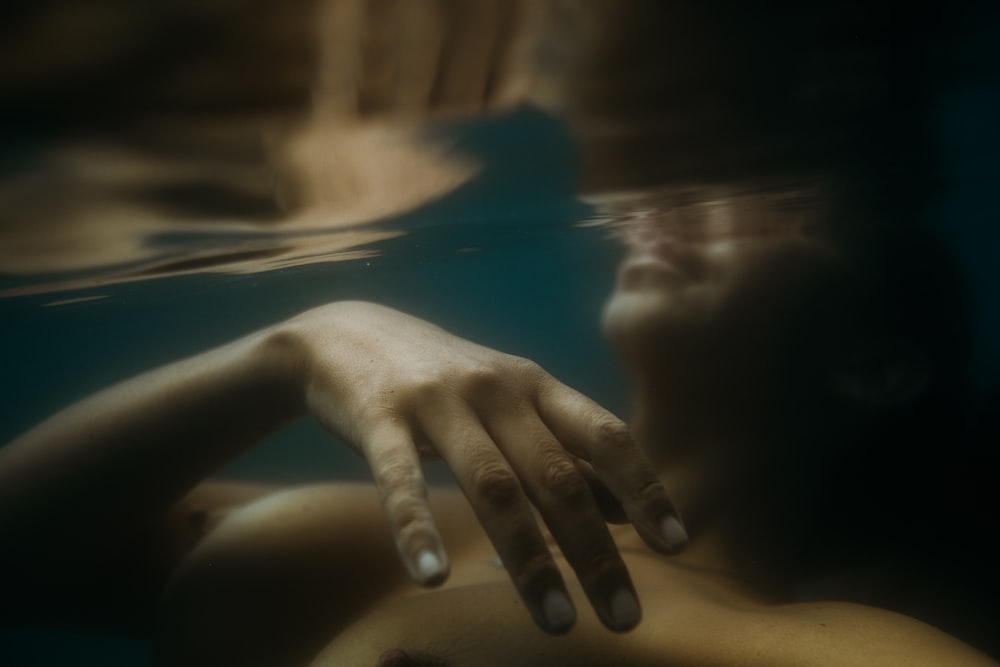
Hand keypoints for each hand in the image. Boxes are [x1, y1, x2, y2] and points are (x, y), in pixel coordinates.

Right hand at [278, 301, 687, 632]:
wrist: (344, 335)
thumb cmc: (443, 380)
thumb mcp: (510, 401)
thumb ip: (565, 447)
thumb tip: (627, 506)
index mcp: (534, 386)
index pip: (605, 433)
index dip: (644, 487)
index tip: (676, 543)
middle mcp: (495, 389)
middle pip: (557, 473)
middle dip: (595, 549)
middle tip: (626, 617)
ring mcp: (437, 400)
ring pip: (493, 483)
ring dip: (529, 557)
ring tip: (558, 622)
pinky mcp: (379, 416)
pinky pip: (399, 478)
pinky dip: (418, 528)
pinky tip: (434, 578)